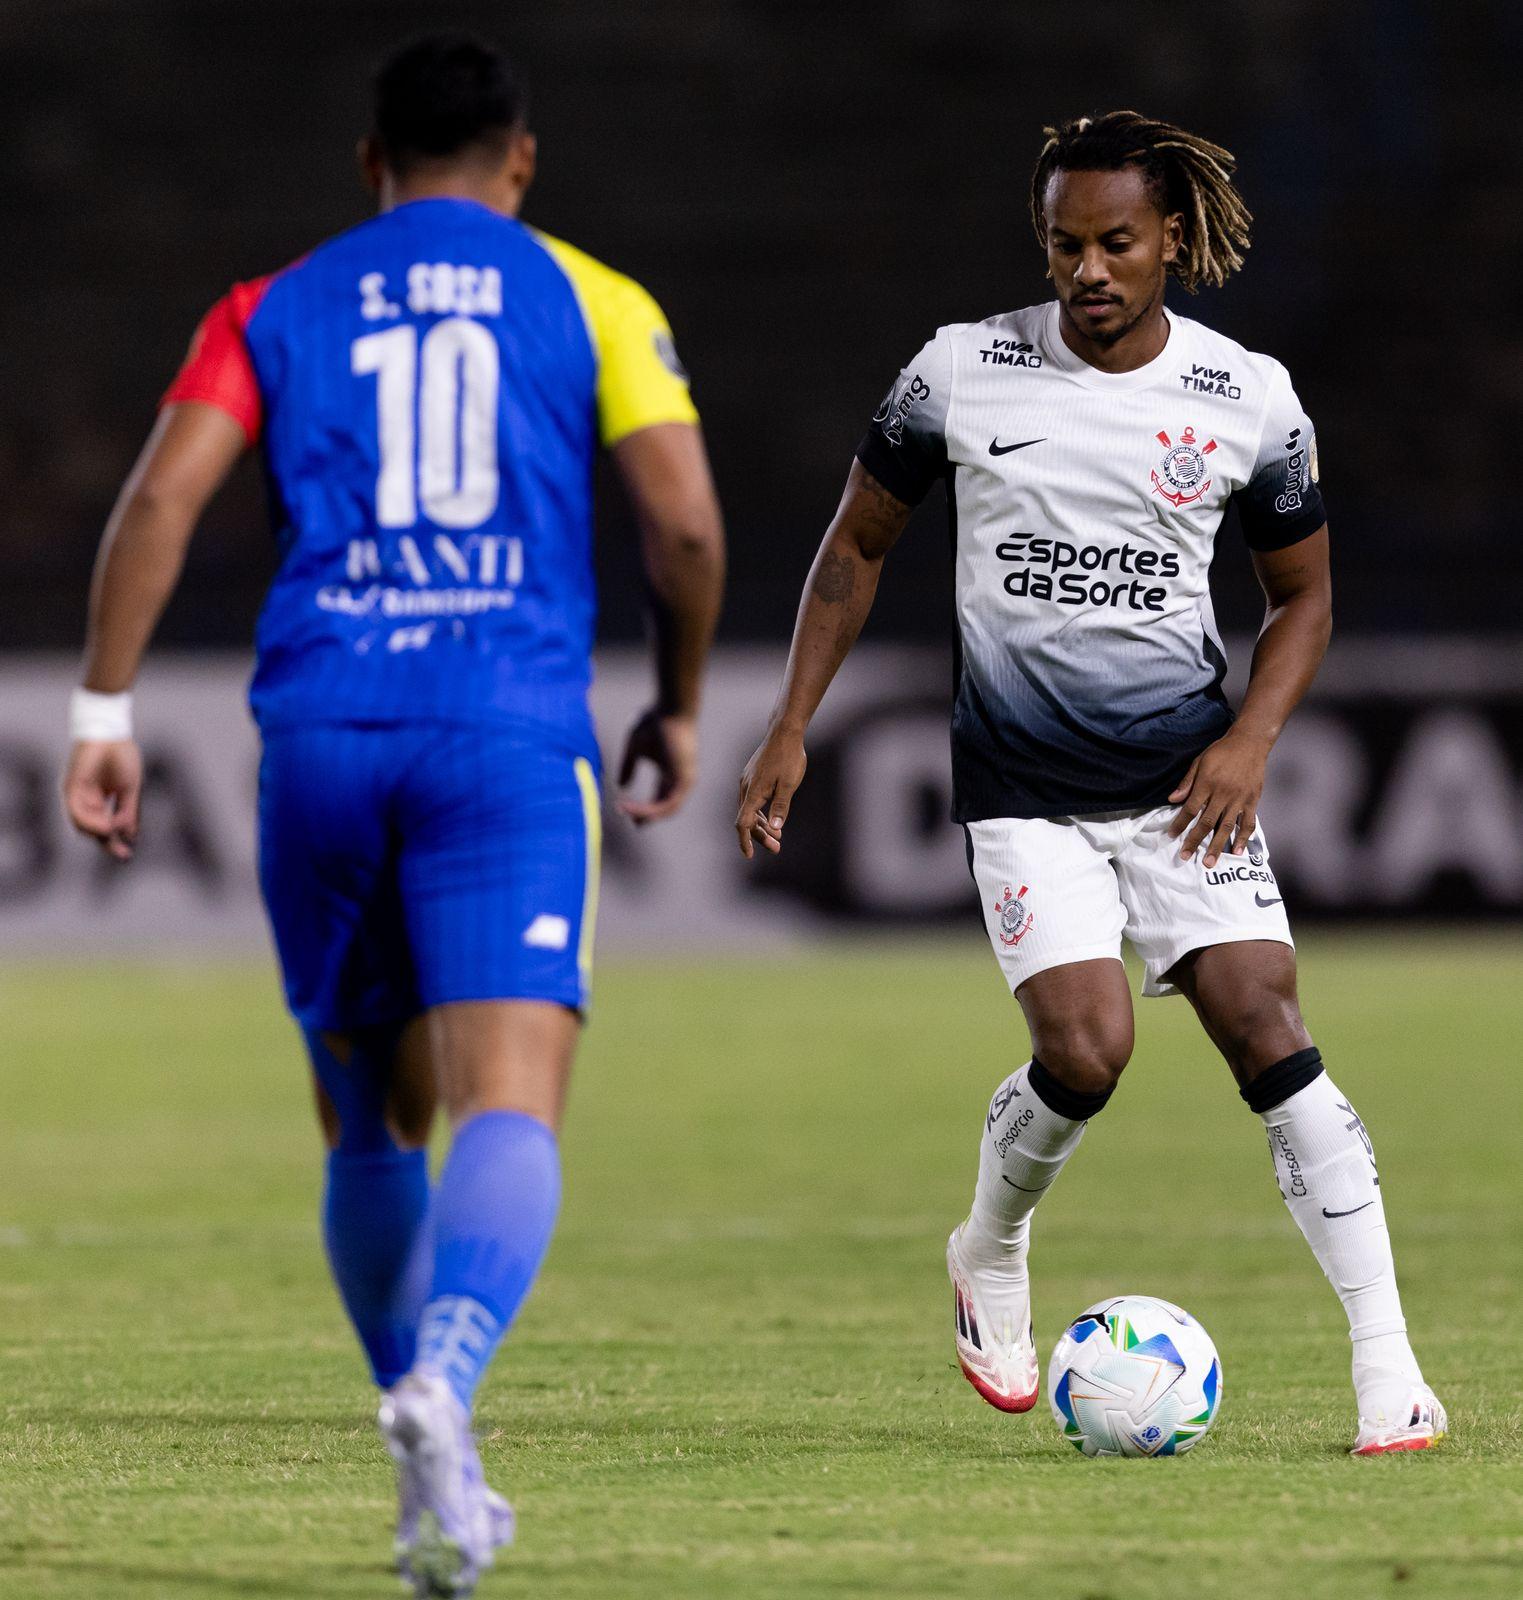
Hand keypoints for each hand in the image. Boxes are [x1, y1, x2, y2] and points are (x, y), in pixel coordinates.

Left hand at [63, 739, 142, 860]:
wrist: (111, 733)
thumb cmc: (122, 756)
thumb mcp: (131, 789)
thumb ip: (130, 811)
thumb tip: (131, 834)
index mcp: (102, 799)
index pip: (107, 826)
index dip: (117, 840)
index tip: (129, 853)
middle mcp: (88, 800)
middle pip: (94, 829)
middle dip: (108, 844)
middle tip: (123, 855)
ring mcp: (78, 795)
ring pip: (83, 825)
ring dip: (100, 833)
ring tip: (114, 833)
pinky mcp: (71, 788)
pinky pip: (76, 812)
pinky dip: (91, 822)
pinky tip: (106, 825)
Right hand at [616, 707, 698, 825]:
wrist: (671, 709)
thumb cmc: (655, 722)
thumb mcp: (635, 747)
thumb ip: (629, 766)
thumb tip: (621, 786)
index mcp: (670, 774)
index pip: (659, 799)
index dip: (643, 809)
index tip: (623, 810)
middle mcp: (680, 780)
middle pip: (665, 808)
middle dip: (646, 816)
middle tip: (629, 820)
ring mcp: (684, 781)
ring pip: (666, 810)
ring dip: (644, 814)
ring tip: (625, 812)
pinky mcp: (684, 780)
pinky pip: (667, 804)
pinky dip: (649, 809)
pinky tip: (632, 807)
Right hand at [735, 726, 806, 857]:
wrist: (784, 732)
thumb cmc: (789, 757)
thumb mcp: (789, 784)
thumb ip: (781, 807)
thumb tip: (774, 829)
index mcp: (753, 791)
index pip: (743, 822)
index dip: (745, 841)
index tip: (749, 856)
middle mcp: (745, 787)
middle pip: (747, 819)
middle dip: (760, 836)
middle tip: (777, 849)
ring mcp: (747, 781)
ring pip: (749, 810)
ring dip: (761, 826)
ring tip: (777, 838)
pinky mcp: (752, 777)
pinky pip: (752, 801)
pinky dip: (760, 813)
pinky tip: (771, 819)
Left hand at [1166, 726, 1272, 867]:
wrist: (1250, 742)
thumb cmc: (1221, 751)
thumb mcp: (1199, 761)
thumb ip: (1187, 782)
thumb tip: (1172, 799)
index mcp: (1207, 784)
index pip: (1190, 809)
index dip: (1180, 823)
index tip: (1171, 836)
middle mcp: (1223, 794)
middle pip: (1206, 822)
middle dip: (1194, 841)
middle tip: (1185, 857)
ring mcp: (1239, 799)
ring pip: (1226, 827)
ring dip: (1217, 846)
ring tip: (1209, 862)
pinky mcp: (1253, 800)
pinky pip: (1248, 823)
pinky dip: (1243, 838)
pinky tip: (1237, 851)